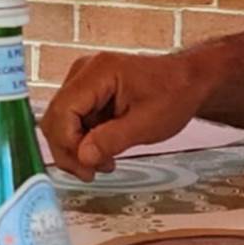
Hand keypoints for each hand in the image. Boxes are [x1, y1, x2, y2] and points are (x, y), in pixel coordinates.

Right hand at [41, 49, 212, 179]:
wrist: (188, 81)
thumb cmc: (174, 94)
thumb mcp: (147, 124)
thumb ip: (111, 140)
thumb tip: (82, 157)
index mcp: (98, 72)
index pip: (63, 111)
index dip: (68, 143)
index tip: (86, 167)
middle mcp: (83, 72)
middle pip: (55, 117)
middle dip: (69, 150)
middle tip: (91, 173)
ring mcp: (83, 80)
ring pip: (60, 122)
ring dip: (76, 148)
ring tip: (103, 164)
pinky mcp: (86, 91)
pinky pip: (72, 120)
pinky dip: (83, 140)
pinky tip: (103, 152)